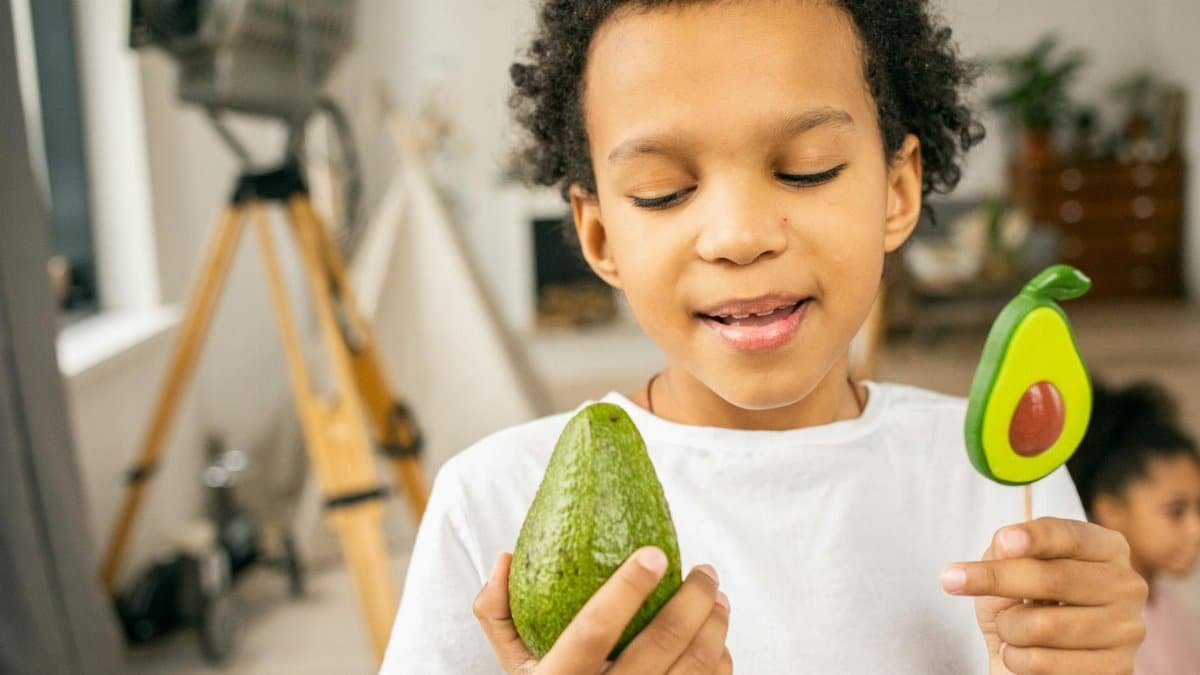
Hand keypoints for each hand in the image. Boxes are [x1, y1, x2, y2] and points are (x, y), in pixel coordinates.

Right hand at [474, 546, 732, 673]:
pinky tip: (717, 637)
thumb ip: (498, 613)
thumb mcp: (515, 664)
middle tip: (703, 570)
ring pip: (697, 667)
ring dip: (715, 624)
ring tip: (716, 597)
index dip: (626, 590)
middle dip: (693, 597)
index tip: (654, 553)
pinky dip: (720, 660)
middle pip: (662, 643)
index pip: (593, 632)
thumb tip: (506, 559)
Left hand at [941, 517, 1147, 674]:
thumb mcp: (1007, 568)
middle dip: (996, 579)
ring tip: (1008, 628)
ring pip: (1044, 626)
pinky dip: (1016, 659)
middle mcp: (1126, 586)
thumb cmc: (1021, 604)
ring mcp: (1126, 630)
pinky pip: (1044, 663)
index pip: (1071, 536)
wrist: (1031, 662)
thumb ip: (1008, 551)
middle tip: (952, 579)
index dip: (1036, 537)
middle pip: (1055, 578)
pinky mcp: (1116, 670)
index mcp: (1106, 549)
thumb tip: (1005, 544)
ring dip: (1007, 627)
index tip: (1003, 541)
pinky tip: (1021, 654)